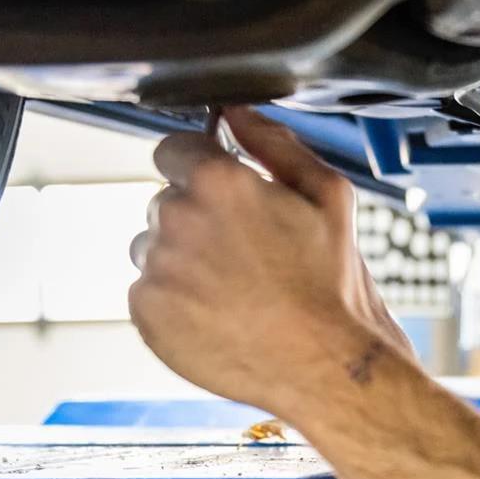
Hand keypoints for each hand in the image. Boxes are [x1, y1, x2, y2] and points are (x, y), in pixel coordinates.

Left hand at [128, 107, 412, 413]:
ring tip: (232, 291)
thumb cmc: (333, 285)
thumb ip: (275, 143)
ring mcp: (157, 269)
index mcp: (218, 181)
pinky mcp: (146, 314)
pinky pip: (147, 293)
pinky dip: (174, 303)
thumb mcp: (328, 196)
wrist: (327, 366)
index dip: (199, 170)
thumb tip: (236, 112)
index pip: (172, 149)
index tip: (222, 198)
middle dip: (196, 220)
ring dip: (181, 262)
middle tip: (244, 256)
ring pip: (151, 249)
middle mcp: (177, 219)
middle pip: (164, 203)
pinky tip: (218, 316)